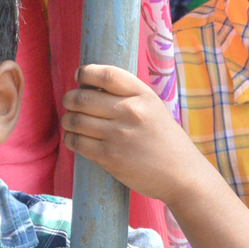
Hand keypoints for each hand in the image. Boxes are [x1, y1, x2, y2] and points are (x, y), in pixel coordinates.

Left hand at [60, 64, 211, 206]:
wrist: (181, 174)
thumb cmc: (164, 140)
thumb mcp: (153, 107)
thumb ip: (127, 96)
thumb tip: (89, 87)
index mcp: (143, 95)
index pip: (106, 75)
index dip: (86, 73)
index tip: (80, 77)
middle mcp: (130, 112)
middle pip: (83, 98)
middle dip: (69, 99)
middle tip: (69, 103)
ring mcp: (118, 135)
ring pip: (75, 120)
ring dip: (67, 120)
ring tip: (70, 121)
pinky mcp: (109, 157)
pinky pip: (77, 142)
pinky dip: (70, 138)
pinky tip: (74, 138)